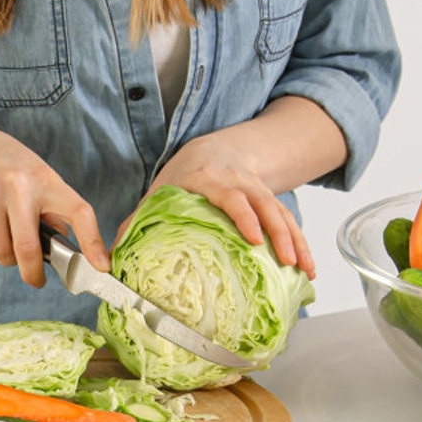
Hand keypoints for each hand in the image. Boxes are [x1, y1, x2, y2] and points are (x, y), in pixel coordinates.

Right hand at [0, 117, 108, 285]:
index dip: (92, 242)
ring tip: (8, 245)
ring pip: (1, 251)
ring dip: (7, 258)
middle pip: (28, 248)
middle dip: (33, 274)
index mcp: (47, 180)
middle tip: (36, 280)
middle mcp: (20, 185)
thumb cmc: (10, 167)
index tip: (101, 267)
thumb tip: (66, 250)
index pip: (79, 212)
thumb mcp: (40, 179)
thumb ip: (54, 212)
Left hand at [129, 135, 315, 278]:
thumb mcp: (158, 194)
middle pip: (265, 206)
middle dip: (278, 234)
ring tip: (304, 271)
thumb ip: (137, 223)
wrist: (214, 151)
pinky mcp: (273, 202)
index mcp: (210, 179)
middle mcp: (240, 182)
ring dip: (296, 243)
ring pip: (283, 215)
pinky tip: (309, 269)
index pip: (231, 197)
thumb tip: (112, 259)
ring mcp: (260, 191)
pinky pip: (291, 223)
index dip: (244, 218)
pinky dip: (303, 245)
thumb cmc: (183, 178)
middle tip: (285, 261)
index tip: (252, 240)